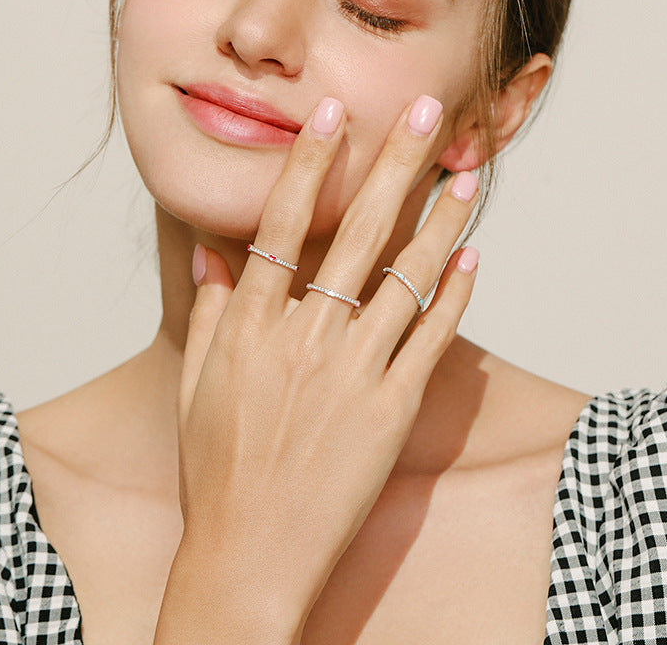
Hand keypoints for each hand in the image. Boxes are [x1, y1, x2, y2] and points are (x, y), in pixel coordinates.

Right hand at [161, 95, 479, 641]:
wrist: (251, 555)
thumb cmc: (217, 470)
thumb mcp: (195, 385)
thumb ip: (207, 313)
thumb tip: (215, 253)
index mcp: (251, 326)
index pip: (284, 224)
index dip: (311, 163)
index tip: (336, 114)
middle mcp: (306, 338)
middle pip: (359, 232)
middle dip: (396, 164)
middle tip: (426, 112)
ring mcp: (354, 373)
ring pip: (409, 276)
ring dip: (444, 220)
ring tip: (469, 174)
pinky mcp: (393, 410)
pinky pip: (433, 339)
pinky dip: (453, 295)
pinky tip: (471, 257)